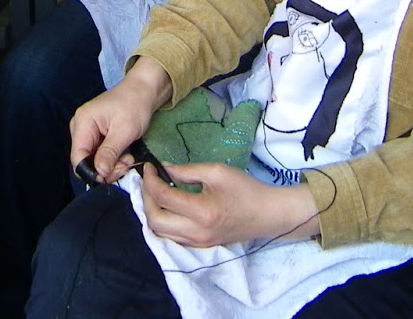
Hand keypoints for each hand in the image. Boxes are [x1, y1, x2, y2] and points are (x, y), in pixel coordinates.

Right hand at [70, 57, 173, 182]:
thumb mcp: (124, 130)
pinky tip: (125, 156)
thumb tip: (99, 173)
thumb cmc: (134, 105)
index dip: (91, 172)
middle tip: (125, 166)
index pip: (78, 157)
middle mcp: (80, 127)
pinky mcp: (96, 135)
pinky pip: (99, 154)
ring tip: (128, 159)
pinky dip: (112, 159)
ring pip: (93, 159)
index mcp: (83, 122)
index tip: (111, 177)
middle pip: (84, 160)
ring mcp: (87, 131)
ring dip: (111, 165)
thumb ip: (109, 152)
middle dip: (105, 169)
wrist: (143, 90)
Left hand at [138, 163, 320, 247]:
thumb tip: (164, 169)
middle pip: (154, 220)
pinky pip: (171, 237)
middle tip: (149, 180)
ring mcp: (197, 243)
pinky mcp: (200, 246)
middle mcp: (196, 232)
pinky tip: (166, 206)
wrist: (267, 214)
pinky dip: (162, 222)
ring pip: (160, 232)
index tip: (150, 166)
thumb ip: (187, 171)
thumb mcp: (216, 172)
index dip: (150, 180)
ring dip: (152, 211)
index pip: (163, 197)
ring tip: (155, 192)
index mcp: (201, 212)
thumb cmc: (245, 189)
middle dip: (145, 198)